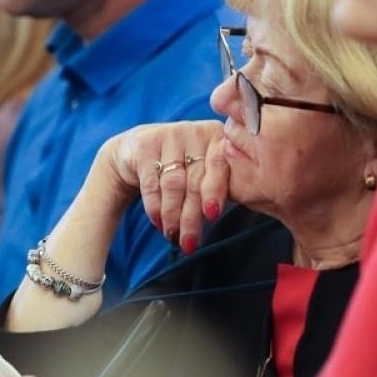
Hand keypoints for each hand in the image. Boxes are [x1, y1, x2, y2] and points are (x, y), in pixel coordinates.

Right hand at [98, 121, 228, 252]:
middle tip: (190, 244)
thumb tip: (238, 215)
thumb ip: (222, 186)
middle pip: (195, 180)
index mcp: (218, 137)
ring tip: (174, 238)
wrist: (138, 149)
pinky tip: (159, 224)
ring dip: (173, 216)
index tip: (212, 215)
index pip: (219, 167)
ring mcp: (168, 136)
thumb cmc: (184, 166)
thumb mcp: (205, 170)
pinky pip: (152, 184)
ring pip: (173, 185)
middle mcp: (195, 132)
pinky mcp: (145, 145)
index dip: (215, 192)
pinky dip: (155, 207)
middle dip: (192, 216)